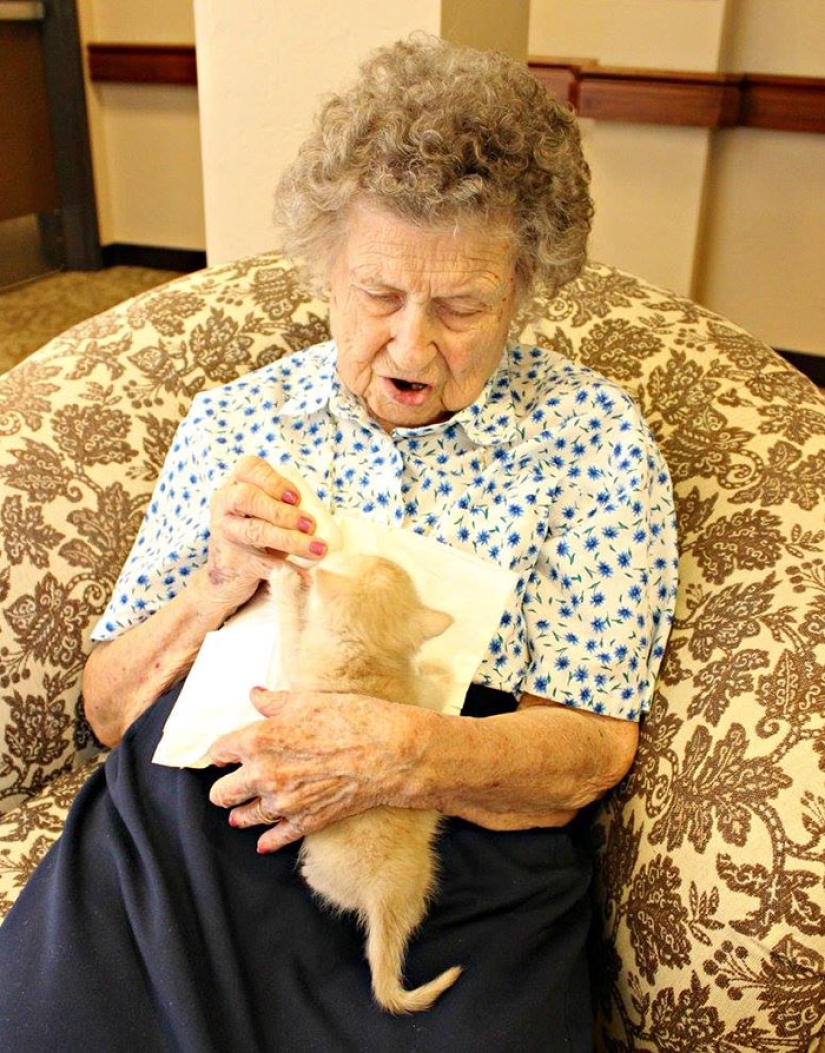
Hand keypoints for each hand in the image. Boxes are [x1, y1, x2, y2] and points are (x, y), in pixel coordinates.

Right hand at [205, 455, 327, 611]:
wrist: (230, 576)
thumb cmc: (258, 536)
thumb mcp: (267, 514)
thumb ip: (286, 506)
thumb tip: (322, 515)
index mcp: (236, 485)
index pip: (248, 468)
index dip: (273, 480)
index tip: (296, 497)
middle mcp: (224, 505)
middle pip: (247, 498)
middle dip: (281, 511)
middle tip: (309, 524)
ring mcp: (224, 533)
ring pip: (255, 531)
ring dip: (290, 539)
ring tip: (317, 548)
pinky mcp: (231, 562)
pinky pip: (261, 564)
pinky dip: (288, 570)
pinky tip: (306, 575)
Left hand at [208, 686, 420, 852]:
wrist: (387, 752)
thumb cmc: (350, 719)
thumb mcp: (308, 700)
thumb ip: (274, 702)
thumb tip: (255, 695)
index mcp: (259, 740)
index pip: (219, 751)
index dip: (220, 752)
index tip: (223, 754)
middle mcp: (263, 775)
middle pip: (221, 793)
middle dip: (223, 788)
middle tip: (229, 784)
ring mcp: (283, 803)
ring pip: (243, 818)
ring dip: (240, 814)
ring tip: (239, 814)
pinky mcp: (305, 822)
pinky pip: (276, 838)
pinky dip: (268, 840)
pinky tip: (264, 841)